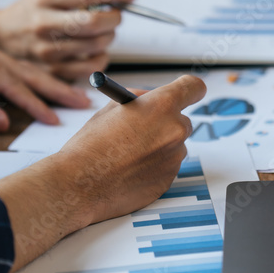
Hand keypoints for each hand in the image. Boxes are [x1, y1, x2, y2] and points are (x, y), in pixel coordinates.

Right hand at [0, 0, 135, 79]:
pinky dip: (101, 58)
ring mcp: (47, 51)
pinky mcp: (53, 72)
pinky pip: (91, 68)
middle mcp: (44, 25)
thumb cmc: (32, 12)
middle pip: (95, 22)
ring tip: (102, 32)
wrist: (0, 36)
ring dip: (109, 37)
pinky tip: (96, 51)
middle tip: (115, 15)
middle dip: (114, 17)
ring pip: (97, 45)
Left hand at [0, 35, 90, 130]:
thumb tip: (2, 121)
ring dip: (48, 85)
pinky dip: (31, 82)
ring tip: (73, 96)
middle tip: (81, 102)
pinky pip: (12, 71)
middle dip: (55, 89)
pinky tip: (46, 89)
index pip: (11, 82)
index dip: (34, 103)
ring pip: (22, 70)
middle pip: (25, 72)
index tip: (53, 118)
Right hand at [0, 75, 206, 271]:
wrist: (79, 184)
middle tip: (145, 128)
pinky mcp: (169, 180)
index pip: (193, 88)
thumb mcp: (112, 108)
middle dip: (166, 122)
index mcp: (161, 106)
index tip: (184, 92)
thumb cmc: (90, 145)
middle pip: (183, 120)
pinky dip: (153, 166)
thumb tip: (151, 100)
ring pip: (174, 145)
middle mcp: (174, 131)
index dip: (188, 89)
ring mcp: (174, 158)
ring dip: (158, 146)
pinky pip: (167, 166)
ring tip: (127, 153)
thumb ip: (139, 100)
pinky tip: (128, 169)